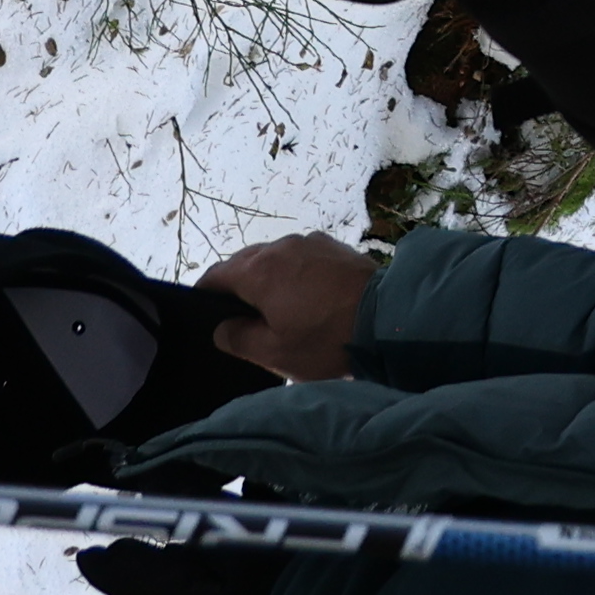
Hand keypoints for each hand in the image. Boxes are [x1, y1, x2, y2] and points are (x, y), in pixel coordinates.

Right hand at [199, 232, 375, 381]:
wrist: (388, 319)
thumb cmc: (325, 339)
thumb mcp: (275, 353)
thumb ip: (239, 338)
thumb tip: (221, 328)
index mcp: (257, 270)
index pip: (216, 276)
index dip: (205, 296)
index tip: (206, 315)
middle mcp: (279, 246)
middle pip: (245, 263)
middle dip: (238, 287)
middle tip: (243, 318)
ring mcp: (309, 241)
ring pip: (276, 258)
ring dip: (270, 279)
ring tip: (278, 308)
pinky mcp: (335, 245)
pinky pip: (302, 257)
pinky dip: (296, 273)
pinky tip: (309, 296)